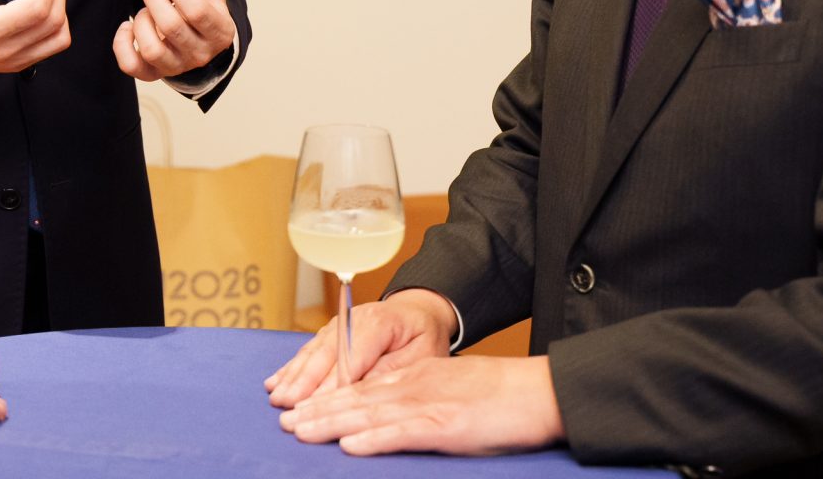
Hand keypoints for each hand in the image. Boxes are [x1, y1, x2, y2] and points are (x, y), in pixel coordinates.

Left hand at [111, 0, 235, 80]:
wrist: (199, 33)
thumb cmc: (204, 2)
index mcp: (220, 31)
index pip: (197, 11)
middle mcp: (201, 54)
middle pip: (171, 27)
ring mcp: (177, 67)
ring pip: (151, 49)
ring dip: (141, 20)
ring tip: (146, 9)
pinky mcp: (154, 73)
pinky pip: (130, 65)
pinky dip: (121, 44)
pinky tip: (128, 26)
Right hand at [265, 291, 455, 406]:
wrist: (418, 312)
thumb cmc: (422, 336)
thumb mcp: (421, 355)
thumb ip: (389, 371)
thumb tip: (358, 390)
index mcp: (379, 323)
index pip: (351, 357)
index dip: (333, 382)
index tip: (318, 405)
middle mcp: (353, 320)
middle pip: (325, 354)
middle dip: (304, 381)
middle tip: (287, 404)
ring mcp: (338, 325)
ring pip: (312, 352)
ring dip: (293, 376)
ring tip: (277, 397)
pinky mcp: (329, 333)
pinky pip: (308, 350)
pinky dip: (291, 367)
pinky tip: (275, 380)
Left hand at [277, 354, 564, 456]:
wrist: (537, 391)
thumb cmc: (498, 396)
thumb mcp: (447, 386)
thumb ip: (416, 395)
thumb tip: (383, 413)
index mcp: (415, 377)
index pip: (361, 387)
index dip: (327, 398)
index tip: (299, 408)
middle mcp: (414, 387)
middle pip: (356, 399)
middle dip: (317, 411)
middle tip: (284, 423)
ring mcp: (428, 405)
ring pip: (369, 414)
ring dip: (332, 424)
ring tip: (301, 432)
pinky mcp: (446, 426)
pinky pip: (402, 433)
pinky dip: (374, 439)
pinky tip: (351, 446)